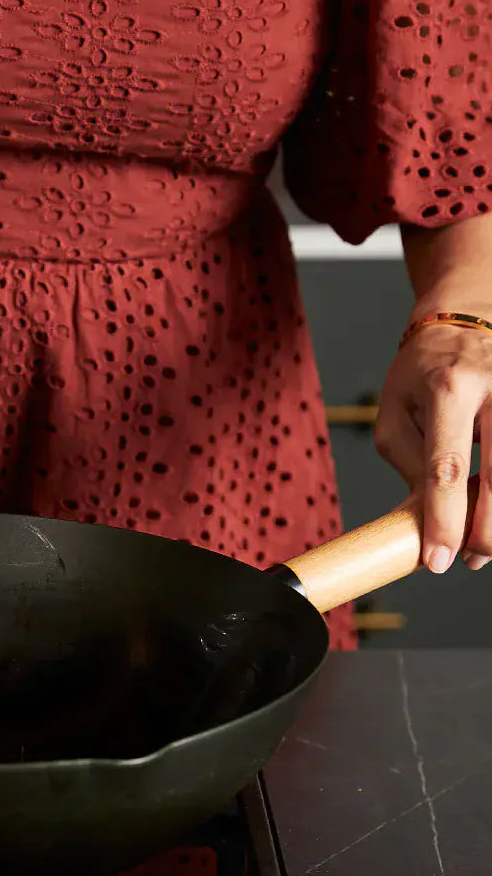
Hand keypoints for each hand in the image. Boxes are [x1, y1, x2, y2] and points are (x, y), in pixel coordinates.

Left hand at [375, 316, 491, 572]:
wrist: (468, 314)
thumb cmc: (423, 370)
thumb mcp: (394, 411)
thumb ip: (407, 462)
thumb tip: (424, 515)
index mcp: (450, 389)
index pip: (446, 468)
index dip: (444, 520)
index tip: (438, 560)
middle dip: (487, 531)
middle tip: (470, 560)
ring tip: (484, 544)